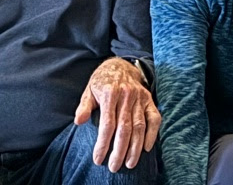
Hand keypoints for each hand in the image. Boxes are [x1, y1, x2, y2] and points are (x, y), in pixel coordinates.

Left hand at [74, 57, 159, 172]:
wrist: (120, 65)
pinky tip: (147, 148)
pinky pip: (154, 118)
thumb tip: (78, 121)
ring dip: (135, 147)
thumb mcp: (89, 90)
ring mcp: (140, 97)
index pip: (107, 124)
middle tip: (114, 167)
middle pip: (125, 128)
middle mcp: (126, 95)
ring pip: (139, 126)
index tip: (98, 160)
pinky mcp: (149, 99)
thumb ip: (84, 106)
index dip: (103, 143)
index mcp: (110, 93)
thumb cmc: (102, 82)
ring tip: (130, 163)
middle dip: (119, 150)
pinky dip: (153, 133)